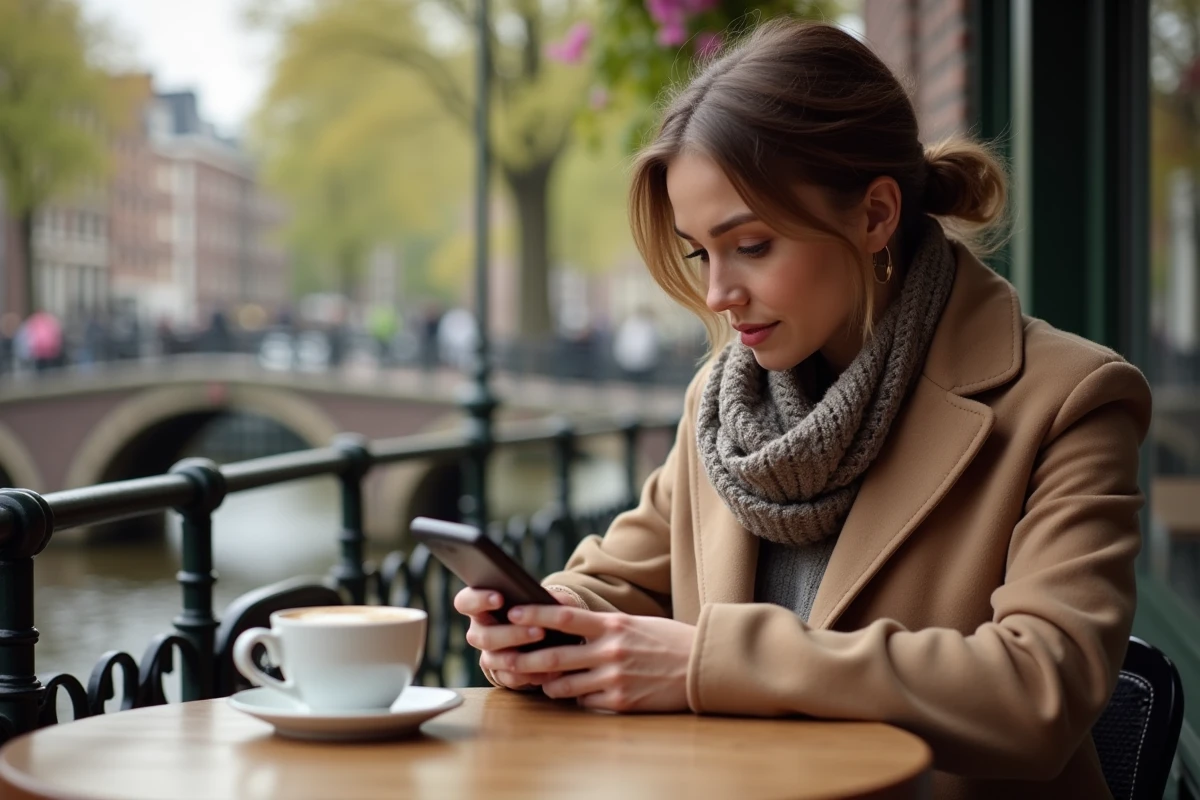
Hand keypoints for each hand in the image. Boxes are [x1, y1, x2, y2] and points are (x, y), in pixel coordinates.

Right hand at [453, 586, 580, 689]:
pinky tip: (550, 671)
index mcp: (480, 607)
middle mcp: (479, 631)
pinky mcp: (500, 674)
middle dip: (511, 634)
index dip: (478, 600)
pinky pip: (509, 678)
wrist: (542, 637)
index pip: (465, 602)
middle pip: (481, 636)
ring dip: (521, 656)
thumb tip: (559, 600)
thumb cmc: (534, 610)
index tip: (500, 598)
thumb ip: (546, 598)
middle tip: (539, 631)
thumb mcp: (540, 600)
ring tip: (547, 652)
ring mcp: (488, 654)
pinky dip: (531, 675)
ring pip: (494, 659)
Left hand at [488, 604, 694, 712]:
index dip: (534, 615)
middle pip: (554, 656)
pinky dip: (578, 698)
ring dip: (549, 685)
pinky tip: (579, 694)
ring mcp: (614, 679)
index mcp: (612, 625)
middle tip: (505, 660)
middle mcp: (609, 651)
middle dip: (525, 660)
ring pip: (564, 685)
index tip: (512, 612)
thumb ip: (601, 627)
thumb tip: (566, 627)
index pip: (563, 618)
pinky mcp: (620, 702)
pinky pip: (585, 702)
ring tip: (542, 682)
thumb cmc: (667, 641)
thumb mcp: (634, 624)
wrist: (701, 667)